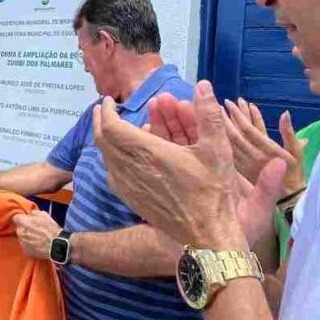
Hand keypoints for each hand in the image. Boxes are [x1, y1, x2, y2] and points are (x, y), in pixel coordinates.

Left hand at [12, 211, 60, 259]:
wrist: (57, 245)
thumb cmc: (51, 229)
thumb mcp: (44, 215)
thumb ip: (34, 213)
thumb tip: (30, 214)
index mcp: (23, 222)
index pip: (15, 218)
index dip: (21, 218)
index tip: (25, 219)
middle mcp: (20, 232)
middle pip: (19, 228)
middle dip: (24, 228)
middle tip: (34, 229)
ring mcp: (22, 243)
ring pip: (22, 237)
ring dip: (27, 236)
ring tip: (37, 237)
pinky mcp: (26, 251)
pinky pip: (25, 246)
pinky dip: (29, 244)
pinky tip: (38, 244)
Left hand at [94, 81, 287, 249]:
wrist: (206, 235)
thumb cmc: (213, 192)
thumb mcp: (218, 150)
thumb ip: (209, 114)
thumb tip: (204, 84)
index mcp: (148, 153)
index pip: (112, 126)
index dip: (106, 111)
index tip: (109, 101)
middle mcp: (131, 169)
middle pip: (103, 140)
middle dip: (101, 121)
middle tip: (105, 109)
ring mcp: (129, 187)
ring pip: (106, 158)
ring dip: (106, 140)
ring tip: (113, 128)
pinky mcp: (131, 200)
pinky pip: (112, 174)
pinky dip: (112, 159)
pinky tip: (120, 157)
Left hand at [224, 101, 306, 194]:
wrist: (288, 199)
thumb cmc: (295, 173)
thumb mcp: (297, 152)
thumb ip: (289, 133)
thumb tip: (285, 113)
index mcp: (267, 150)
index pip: (248, 129)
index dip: (238, 115)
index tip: (229, 102)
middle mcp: (253, 156)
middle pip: (234, 135)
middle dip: (225, 118)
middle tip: (217, 105)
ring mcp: (244, 165)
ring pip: (229, 144)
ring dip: (221, 129)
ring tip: (216, 115)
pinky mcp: (239, 172)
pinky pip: (228, 154)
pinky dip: (221, 142)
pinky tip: (214, 135)